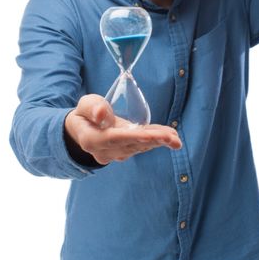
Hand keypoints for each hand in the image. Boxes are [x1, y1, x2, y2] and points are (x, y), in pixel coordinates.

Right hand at [65, 94, 181, 164]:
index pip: (114, 138)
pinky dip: (156, 140)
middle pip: (132, 145)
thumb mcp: (85, 105)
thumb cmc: (85, 114)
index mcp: (92, 139)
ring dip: (159, 142)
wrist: (83, 130)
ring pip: (140, 147)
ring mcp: (116, 154)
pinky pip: (142, 146)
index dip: (134, 137)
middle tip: (173, 139)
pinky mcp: (126, 152)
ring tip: (175, 138)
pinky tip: (171, 137)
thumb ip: (92, 108)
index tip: (151, 136)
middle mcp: (105, 151)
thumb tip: (102, 115)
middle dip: (154, 141)